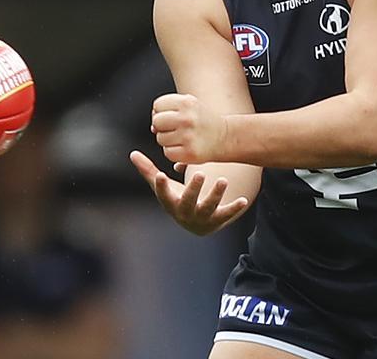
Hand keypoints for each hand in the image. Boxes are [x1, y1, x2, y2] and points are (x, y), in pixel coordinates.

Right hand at [129, 151, 247, 235]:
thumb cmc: (177, 199)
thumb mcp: (163, 188)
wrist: (195, 224)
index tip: (161, 175)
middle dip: (194, 189)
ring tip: (223, 180)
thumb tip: (132, 153)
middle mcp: (185, 212)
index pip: (163, 195)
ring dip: (216, 195)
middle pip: (188, 202)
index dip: (161, 186)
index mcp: (171, 203)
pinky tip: (244, 200)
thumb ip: (149, 171)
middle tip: (200, 175)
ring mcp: (202, 217)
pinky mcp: (217, 220)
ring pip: (209, 207)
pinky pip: (226, 214)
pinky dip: (235, 208)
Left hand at [150, 93, 225, 163]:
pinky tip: (183, 147)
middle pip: (157, 122)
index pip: (158, 105)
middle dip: (162, 126)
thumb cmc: (202, 120)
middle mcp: (187, 118)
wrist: (225, 136)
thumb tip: (153, 128)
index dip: (161, 111)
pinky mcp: (189, 152)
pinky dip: (173, 152)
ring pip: (160, 138)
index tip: (172, 116)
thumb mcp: (189, 105)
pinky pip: (167, 152)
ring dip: (167, 140)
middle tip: (175, 128)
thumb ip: (168, 110)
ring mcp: (188, 136)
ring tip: (181, 138)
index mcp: (187, 102)